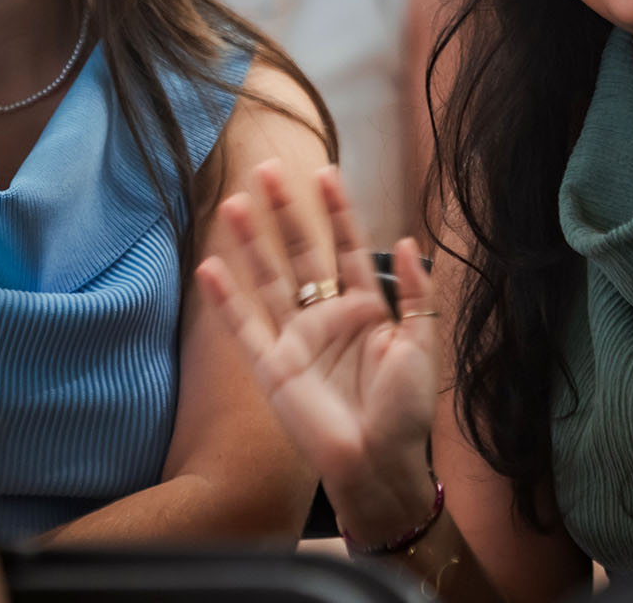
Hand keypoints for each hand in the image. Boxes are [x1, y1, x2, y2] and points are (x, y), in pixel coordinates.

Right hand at [195, 162, 439, 542]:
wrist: (380, 462)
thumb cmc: (406, 410)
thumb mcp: (422, 343)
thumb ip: (417, 292)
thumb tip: (409, 240)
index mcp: (365, 308)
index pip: (348, 248)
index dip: (336, 212)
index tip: (324, 173)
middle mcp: (326, 317)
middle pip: (301, 254)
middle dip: (285, 213)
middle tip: (267, 171)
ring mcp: (296, 340)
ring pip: (268, 280)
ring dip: (251, 243)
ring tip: (235, 204)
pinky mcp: (271, 367)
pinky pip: (244, 328)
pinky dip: (225, 300)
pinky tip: (210, 269)